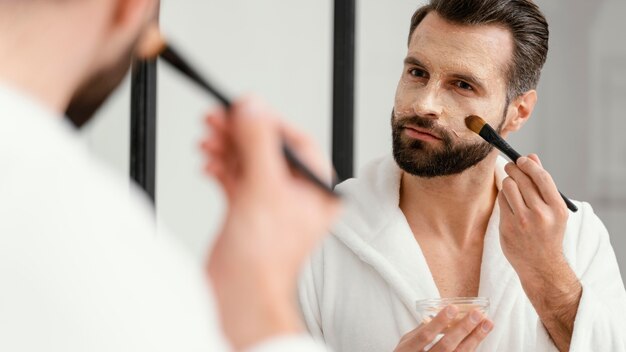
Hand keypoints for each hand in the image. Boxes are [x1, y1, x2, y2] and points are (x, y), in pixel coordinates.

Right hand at [201, 96, 340, 349]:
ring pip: (249, 163)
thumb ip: (258, 142)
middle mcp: (298, 195)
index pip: (295, 141)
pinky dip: (221, 169)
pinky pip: (236, 180)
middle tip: (215, 118)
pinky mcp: (250, 214)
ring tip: (207, 139)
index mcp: (317, 189)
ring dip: (227, 149)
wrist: (240, 296)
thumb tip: (252, 106)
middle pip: (268, 149)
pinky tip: (208, 164)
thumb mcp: (264, 188)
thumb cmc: (263, 258)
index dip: (267, 121)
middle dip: (240, 133)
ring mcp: (273, 205)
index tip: (242, 107)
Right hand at [394, 306, 492, 351]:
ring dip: (475, 338)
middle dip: (463, 329)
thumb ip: (420, 330)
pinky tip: (479, 336)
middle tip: (477, 314)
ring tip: (487, 324)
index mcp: (408, 350)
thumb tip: (439, 313)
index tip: (453, 308)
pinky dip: (472, 347)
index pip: (425, 335)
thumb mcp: (406, 342)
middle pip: (446, 346)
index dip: (439, 322)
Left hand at [498, 154, 568, 274]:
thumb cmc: (548, 233)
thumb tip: (532, 157)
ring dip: (508, 182)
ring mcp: (523, 221)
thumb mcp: (553, 210)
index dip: (529, 164)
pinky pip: (501, 201)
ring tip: (511, 185)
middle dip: (514, 169)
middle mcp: (541, 214)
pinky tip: (508, 201)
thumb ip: (542, 183)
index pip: (541, 177)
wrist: (541, 265)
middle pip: (521, 180)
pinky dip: (503, 197)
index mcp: (557, 208)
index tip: (522, 159)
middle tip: (511, 167)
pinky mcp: (508, 227)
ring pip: (508, 187)